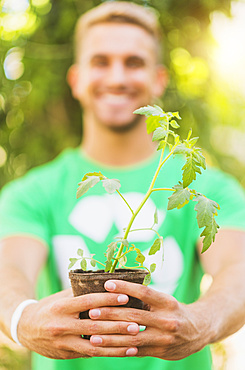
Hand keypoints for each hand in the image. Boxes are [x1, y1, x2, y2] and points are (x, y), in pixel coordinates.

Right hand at [17, 289, 138, 358]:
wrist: (25, 328)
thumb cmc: (49, 307)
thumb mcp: (62, 297)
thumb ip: (80, 292)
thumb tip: (106, 283)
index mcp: (62, 307)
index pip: (88, 302)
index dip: (108, 299)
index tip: (125, 297)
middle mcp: (62, 326)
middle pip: (94, 326)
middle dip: (117, 326)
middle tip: (136, 323)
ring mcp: (63, 343)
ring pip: (94, 346)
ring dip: (117, 344)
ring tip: (135, 340)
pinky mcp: (66, 354)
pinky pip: (90, 354)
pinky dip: (108, 352)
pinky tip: (123, 351)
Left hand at [88, 280, 210, 359]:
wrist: (199, 330)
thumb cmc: (175, 310)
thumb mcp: (165, 300)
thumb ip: (146, 299)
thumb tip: (117, 290)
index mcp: (167, 302)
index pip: (144, 293)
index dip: (125, 288)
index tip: (107, 284)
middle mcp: (167, 320)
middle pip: (134, 316)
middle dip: (110, 314)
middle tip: (92, 312)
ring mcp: (164, 339)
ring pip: (132, 338)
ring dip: (110, 338)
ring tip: (92, 335)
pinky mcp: (159, 352)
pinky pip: (136, 352)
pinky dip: (119, 350)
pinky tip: (105, 349)